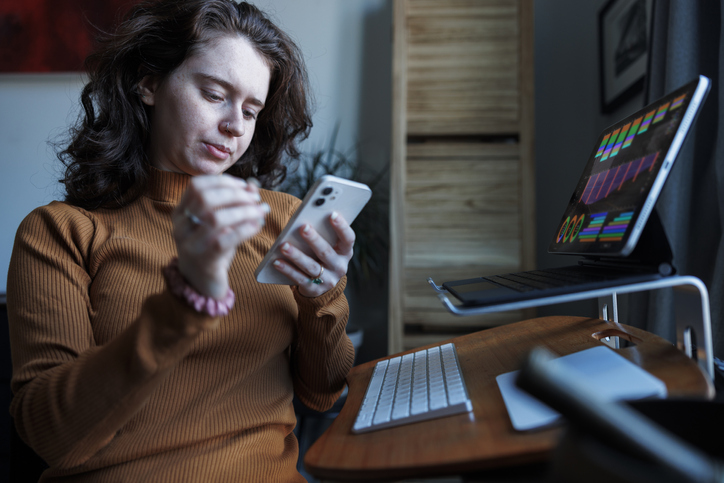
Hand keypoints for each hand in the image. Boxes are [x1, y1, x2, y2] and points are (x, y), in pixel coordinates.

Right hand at [173, 175, 268, 298]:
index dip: (223, 181)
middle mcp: (181, 227)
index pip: (197, 186)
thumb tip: (253, 186)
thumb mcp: (222, 223)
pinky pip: (224, 240)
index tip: (244, 185)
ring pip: (216, 219)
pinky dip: (244, 229)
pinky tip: (257, 226)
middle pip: (205, 199)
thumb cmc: (212, 247)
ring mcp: (190, 245)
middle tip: (255, 200)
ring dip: (243, 211)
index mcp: (180, 212)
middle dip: (235, 195)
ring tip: (261, 211)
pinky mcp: (204, 261)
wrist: (201, 282)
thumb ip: (234, 203)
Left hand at [271, 212, 354, 296]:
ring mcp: (328, 280)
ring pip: (311, 266)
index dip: (342, 227)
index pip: (348, 239)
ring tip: (284, 245)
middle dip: (314, 239)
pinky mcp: (314, 290)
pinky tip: (277, 261)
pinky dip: (287, 270)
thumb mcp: (329, 246)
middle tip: (303, 227)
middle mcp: (339, 267)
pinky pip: (299, 278)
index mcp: (345, 252)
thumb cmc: (322, 255)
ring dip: (297, 255)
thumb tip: (307, 217)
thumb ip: (324, 234)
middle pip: (326, 252)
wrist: (322, 285)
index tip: (332, 214)